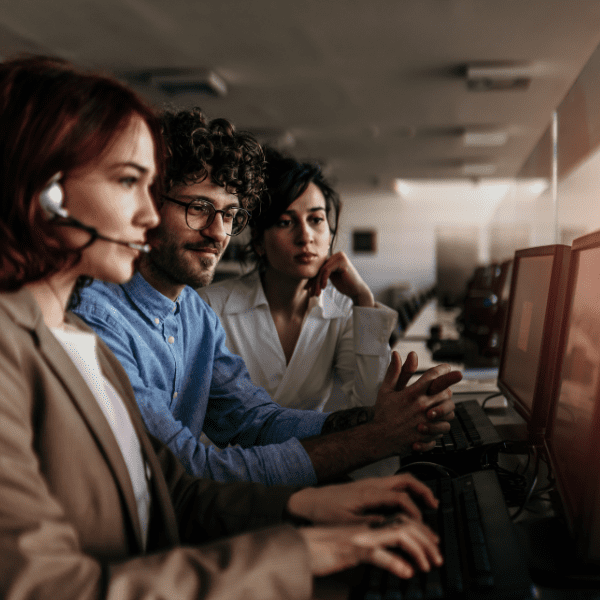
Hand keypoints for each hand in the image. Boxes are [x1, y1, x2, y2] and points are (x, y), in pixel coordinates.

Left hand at [287, 473, 438, 524]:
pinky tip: (408, 502)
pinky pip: (393, 484)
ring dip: (416, 489)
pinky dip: (406, 490)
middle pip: (405, 480)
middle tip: (434, 504)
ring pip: (400, 480)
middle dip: (423, 490)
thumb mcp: (346, 522)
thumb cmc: (323, 511)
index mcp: (368, 492)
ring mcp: (370, 483)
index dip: (413, 511)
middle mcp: (371, 484)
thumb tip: (391, 526)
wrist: (307, 500)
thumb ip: (370, 524)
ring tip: (427, 502)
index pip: (400, 497)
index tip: (419, 524)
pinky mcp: (367, 486)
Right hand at [299, 516, 442, 577]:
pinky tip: (406, 572)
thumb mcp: (351, 545)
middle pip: (406, 524)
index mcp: (368, 524)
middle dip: (427, 539)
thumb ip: (371, 546)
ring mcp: (361, 536)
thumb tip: (392, 556)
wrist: (299, 545)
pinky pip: (378, 554)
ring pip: (398, 534)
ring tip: (429, 565)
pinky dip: (395, 563)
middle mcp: (368, 526)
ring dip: (418, 549)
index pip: (402, 519)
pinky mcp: (352, 548)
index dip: (422, 530)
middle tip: (438, 557)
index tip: (433, 544)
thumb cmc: (322, 547)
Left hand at [306, 251, 374, 306]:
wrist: (357, 291)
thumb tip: (307, 274)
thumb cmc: (345, 285)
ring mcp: (340, 257)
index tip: (308, 288)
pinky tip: (324, 288)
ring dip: (317, 283)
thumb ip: (322, 273)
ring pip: (322, 270)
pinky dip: (323, 280)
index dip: (312, 278)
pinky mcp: (342, 262)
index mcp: (335, 257)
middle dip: (314, 282)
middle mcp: (337, 254)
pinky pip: (326, 270)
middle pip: (320, 268)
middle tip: (311, 293)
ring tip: (317, 293)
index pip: (319, 267)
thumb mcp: (330, 277)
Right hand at [373, 352, 461, 453]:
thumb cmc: (383, 414)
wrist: (380, 439)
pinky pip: (446, 426)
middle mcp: (421, 407)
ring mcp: (427, 421)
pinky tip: (436, 419)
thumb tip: (397, 354)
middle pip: (446, 392)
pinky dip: (444, 422)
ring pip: (449, 410)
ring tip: (439, 404)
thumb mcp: (386, 390)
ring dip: (447, 405)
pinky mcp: (429, 434)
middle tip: (441, 388)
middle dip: (446, 388)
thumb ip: (394, 372)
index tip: (447, 368)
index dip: (443, 369)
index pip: (433, 376)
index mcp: (412, 394)